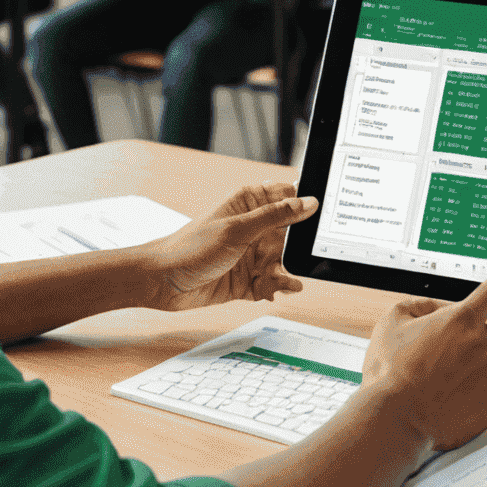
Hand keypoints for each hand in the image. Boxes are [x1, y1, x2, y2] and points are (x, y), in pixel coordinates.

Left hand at [144, 184, 312, 310]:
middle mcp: (253, 228)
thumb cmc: (190, 248)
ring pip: (284, 261)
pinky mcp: (247, 280)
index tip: (324, 214)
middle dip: (300, 247)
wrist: (162, 283)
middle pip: (291, 234)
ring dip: (286, 271)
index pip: (287, 195)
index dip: (306, 203)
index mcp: (249, 204)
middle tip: (306, 255)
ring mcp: (250, 255)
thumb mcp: (237, 229)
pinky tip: (275, 291)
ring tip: (283, 279)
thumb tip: (307, 203)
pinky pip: (272, 284)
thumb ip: (275, 216)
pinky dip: (276, 288)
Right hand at [362, 239, 486, 450]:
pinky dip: (476, 396)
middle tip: (450, 356)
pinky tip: (450, 401)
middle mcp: (485, 344)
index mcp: (462, 318)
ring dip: (476, 370)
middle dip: (481, 341)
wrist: (394, 421)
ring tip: (443, 384)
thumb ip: (419, 306)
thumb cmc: (390, 371)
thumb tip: (438, 311)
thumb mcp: (391, 322)